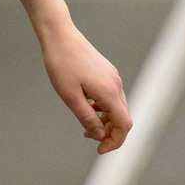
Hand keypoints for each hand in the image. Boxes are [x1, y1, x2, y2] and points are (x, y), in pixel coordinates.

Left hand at [41, 23, 131, 153]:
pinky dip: (103, 108)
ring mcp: (113, 77)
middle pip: (123, 118)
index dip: (115, 141)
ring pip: (117, 108)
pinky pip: (111, 96)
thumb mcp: (69, 96)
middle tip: (87, 136)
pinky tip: (87, 107)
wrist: (60, 35)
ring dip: (105, 121)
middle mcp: (116, 85)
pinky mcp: (107, 72)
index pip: (124, 126)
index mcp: (109, 92)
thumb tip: (100, 135)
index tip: (99, 149)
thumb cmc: (61, 64)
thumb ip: (87, 117)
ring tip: (85, 125)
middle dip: (109, 133)